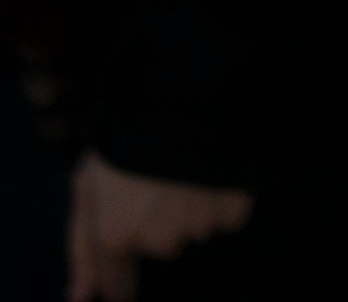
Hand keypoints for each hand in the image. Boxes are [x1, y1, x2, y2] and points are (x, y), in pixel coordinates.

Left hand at [69, 155, 250, 300]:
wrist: (178, 99)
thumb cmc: (123, 144)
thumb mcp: (86, 190)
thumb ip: (82, 248)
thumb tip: (79, 298)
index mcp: (116, 237)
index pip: (118, 286)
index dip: (121, 283)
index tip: (125, 279)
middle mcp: (159, 241)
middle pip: (160, 247)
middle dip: (157, 225)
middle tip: (155, 186)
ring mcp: (199, 227)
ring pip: (193, 230)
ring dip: (189, 208)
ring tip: (182, 171)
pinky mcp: (233, 210)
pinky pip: (225, 216)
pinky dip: (218, 199)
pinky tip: (210, 171)